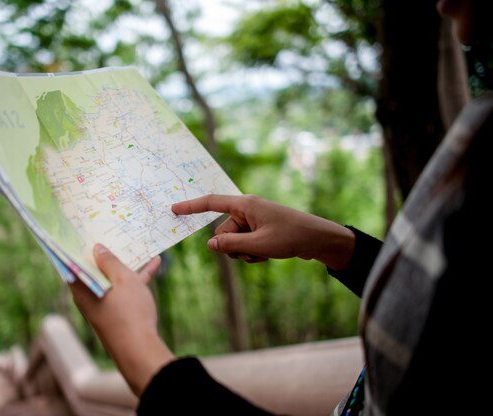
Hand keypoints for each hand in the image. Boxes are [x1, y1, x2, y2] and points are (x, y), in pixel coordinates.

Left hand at [69, 244, 174, 396]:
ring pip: (111, 279)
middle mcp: (88, 297)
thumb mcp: (122, 279)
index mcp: (81, 288)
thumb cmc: (128, 312)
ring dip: (124, 264)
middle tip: (108, 232)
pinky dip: (135, 278)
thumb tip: (96, 248)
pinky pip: (124, 290)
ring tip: (135, 245)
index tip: (78, 232)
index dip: (75, 247)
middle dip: (103, 253)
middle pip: (93, 269)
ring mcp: (103, 305)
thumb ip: (109, 261)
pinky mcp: (118, 313)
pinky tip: (154, 264)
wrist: (140, 350)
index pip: (71, 263)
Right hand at [172, 194, 354, 270]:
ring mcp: (254, 221)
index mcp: (245, 205)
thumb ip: (231, 245)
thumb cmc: (291, 237)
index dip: (191, 207)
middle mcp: (247, 210)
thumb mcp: (259, 245)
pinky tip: (268, 256)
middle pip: (223, 231)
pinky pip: (244, 244)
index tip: (174, 209)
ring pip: (233, 241)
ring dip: (244, 252)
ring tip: (264, 255)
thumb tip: (211, 245)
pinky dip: (252, 253)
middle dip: (233, 246)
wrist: (318, 239)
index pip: (212, 203)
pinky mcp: (259, 230)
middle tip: (254, 252)